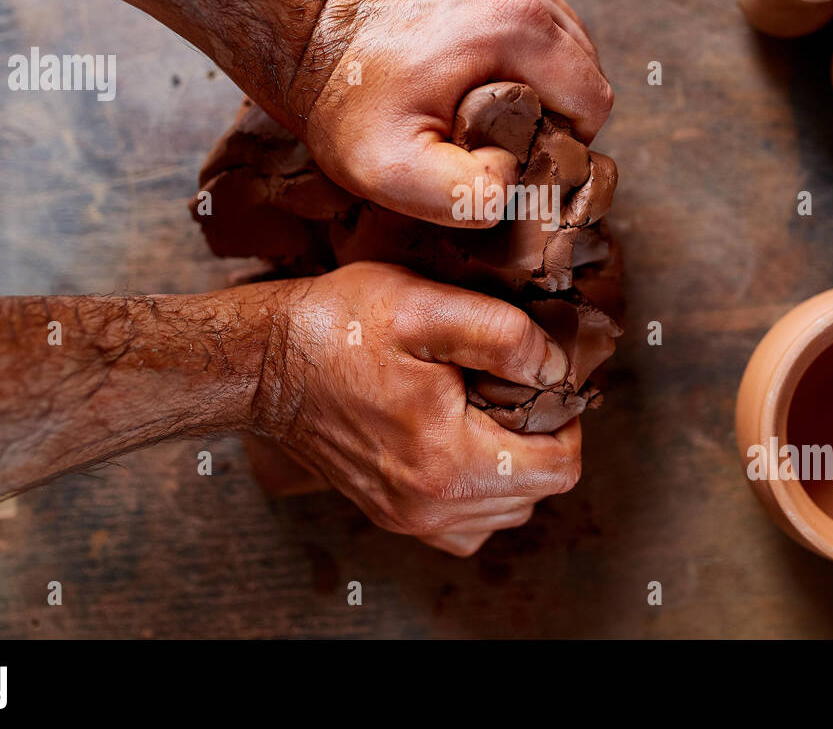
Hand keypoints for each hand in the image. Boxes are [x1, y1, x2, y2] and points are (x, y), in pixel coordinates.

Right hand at [244, 261, 581, 556]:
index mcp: (448, 462)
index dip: (565, 417)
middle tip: (508, 385)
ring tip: (485, 411)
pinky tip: (464, 444)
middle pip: (537, 492)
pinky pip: (467, 525)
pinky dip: (481, 491)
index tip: (538, 377)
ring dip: (513, 465)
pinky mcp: (393, 515)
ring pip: (506, 512)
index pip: (559, 468)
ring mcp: (409, 519)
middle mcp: (430, 507)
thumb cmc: (338, 329)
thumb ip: (504, 335)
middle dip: (539, 438)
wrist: (267, 362)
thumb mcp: (426, 307)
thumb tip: (556, 367)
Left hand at [286, 0, 611, 226]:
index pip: (592, 101)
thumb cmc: (345, 106)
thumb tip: (514, 179)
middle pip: (585, 70)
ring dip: (541, 86)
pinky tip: (476, 78)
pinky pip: (538, 24)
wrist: (303, 40)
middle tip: (494, 139)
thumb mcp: (394, 173)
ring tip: (484, 111)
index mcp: (516, 26)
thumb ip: (468, 196)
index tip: (512, 157)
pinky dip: (521, 57)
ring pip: (567, 46)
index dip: (565, 145)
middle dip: (554, 114)